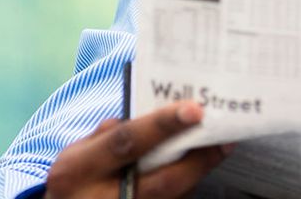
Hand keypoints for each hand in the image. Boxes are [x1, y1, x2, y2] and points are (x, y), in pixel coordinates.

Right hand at [45, 100, 230, 198]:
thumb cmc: (76, 177)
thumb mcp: (80, 152)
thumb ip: (113, 132)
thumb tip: (160, 114)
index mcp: (77, 171)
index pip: (127, 142)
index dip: (163, 125)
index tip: (195, 110)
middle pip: (163, 181)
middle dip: (199, 159)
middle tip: (224, 137)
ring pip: (175, 197)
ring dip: (198, 173)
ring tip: (216, 149)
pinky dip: (187, 187)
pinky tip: (195, 170)